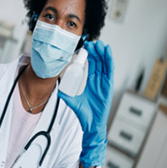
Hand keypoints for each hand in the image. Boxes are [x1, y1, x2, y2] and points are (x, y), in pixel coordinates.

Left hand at [58, 39, 112, 167]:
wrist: (91, 125)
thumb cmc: (84, 114)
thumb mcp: (72, 101)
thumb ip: (65, 95)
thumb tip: (56, 89)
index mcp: (90, 83)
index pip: (90, 66)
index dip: (88, 57)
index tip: (84, 48)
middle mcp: (98, 81)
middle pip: (98, 63)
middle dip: (95, 52)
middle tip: (91, 43)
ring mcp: (104, 83)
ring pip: (104, 64)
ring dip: (102, 53)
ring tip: (99, 44)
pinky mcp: (108, 85)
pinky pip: (110, 70)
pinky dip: (109, 60)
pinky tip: (107, 52)